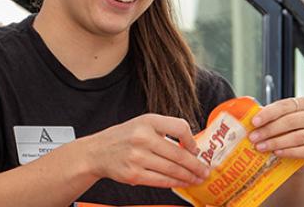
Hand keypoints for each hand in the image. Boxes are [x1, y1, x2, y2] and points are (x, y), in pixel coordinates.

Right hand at [83, 114, 209, 187]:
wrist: (98, 152)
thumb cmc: (126, 136)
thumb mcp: (144, 123)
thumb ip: (166, 130)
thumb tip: (192, 147)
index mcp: (148, 121)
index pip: (179, 127)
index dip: (191, 140)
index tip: (196, 149)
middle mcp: (142, 138)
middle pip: (178, 154)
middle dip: (196, 165)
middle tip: (206, 171)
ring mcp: (137, 157)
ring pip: (172, 170)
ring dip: (188, 176)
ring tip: (198, 179)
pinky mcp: (133, 175)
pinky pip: (160, 181)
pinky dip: (175, 183)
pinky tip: (183, 183)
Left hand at [248, 97, 303, 171]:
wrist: (298, 158)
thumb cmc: (285, 135)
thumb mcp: (277, 124)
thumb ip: (267, 119)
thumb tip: (244, 117)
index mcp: (303, 104)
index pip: (284, 105)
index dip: (268, 113)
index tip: (253, 122)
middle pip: (290, 121)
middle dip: (269, 130)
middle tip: (253, 138)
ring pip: (298, 136)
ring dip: (276, 142)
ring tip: (261, 147)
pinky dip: (290, 152)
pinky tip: (277, 153)